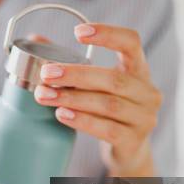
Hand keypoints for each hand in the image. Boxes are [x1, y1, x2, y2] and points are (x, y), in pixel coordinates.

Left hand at [34, 23, 161, 175]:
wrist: (128, 150)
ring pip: (108, 105)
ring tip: (44, 96)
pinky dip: (83, 121)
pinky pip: (107, 129)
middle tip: (46, 73)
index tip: (78, 32)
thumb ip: (70, 62)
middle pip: (113, 78)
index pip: (131, 42)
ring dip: (72, 98)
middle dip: (76, 74)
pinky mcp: (134, 141)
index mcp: (139, 70)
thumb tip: (36, 38)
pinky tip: (62, 114)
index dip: (108, 34)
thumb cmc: (107, 110)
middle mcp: (148, 92)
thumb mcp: (95, 84)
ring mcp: (144, 118)